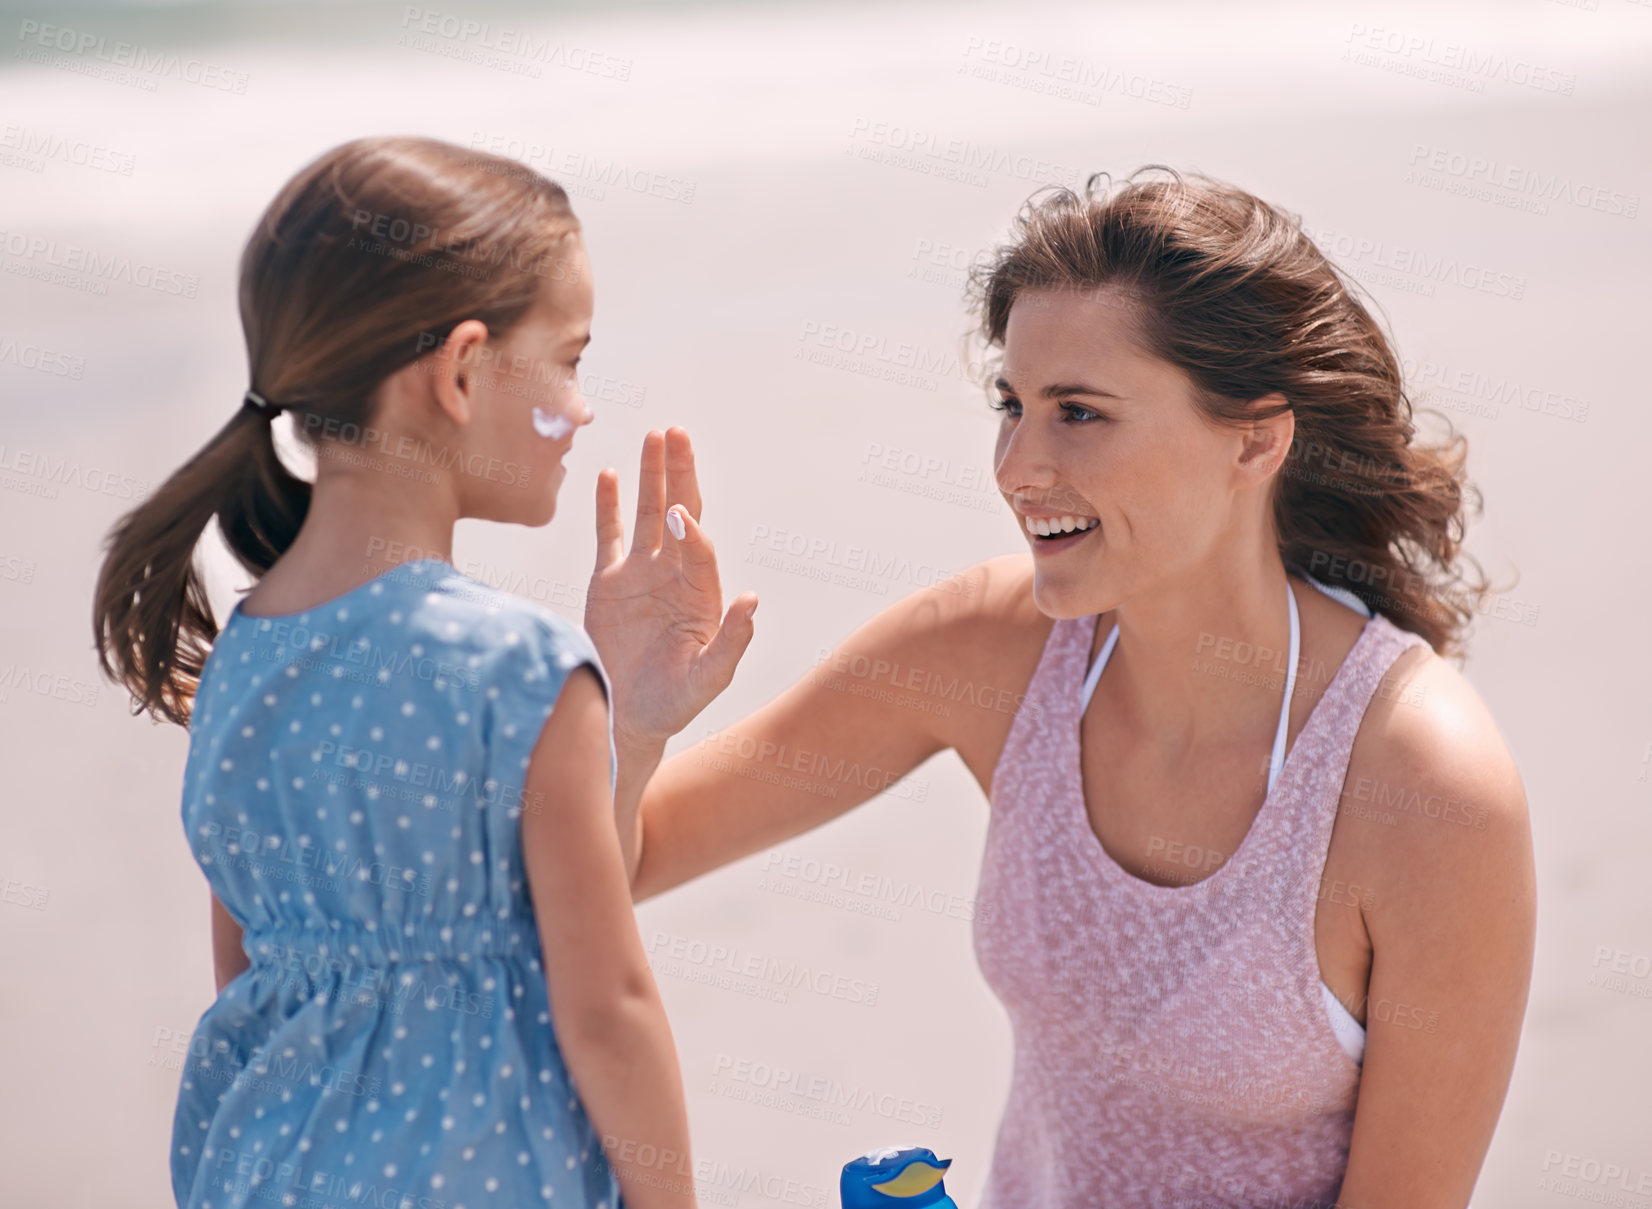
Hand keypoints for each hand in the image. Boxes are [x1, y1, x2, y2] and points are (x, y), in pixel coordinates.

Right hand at [585, 427, 757, 746]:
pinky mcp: (609, 581)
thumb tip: (752, 599)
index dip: (690, 529)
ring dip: (650, 476)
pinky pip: (610, 535)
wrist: (628, 715)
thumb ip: (732, 641)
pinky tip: (610, 474)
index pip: (698, 548)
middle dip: (679, 473)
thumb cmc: (674, 702)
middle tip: (677, 433)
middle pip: (679, 512)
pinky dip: (609, 505)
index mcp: (701, 593)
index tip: (678, 514)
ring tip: (654, 436)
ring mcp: (641, 574)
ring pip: (645, 513)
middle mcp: (674, 575)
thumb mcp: (709, 677)